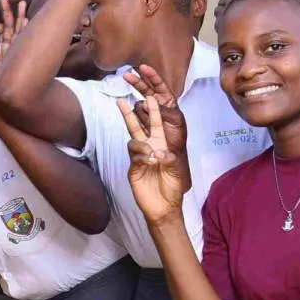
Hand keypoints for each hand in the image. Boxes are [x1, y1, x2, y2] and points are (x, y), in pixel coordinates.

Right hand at [117, 84, 188, 225]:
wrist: (164, 205)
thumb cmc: (173, 185)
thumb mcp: (176, 169)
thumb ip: (169, 158)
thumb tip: (158, 151)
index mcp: (161, 143)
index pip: (155, 122)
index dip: (153, 108)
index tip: (150, 95)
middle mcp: (149, 147)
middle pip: (136, 126)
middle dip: (129, 113)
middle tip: (122, 100)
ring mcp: (139, 157)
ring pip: (133, 140)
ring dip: (143, 145)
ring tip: (154, 157)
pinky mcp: (133, 167)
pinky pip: (134, 156)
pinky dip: (143, 158)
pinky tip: (151, 164)